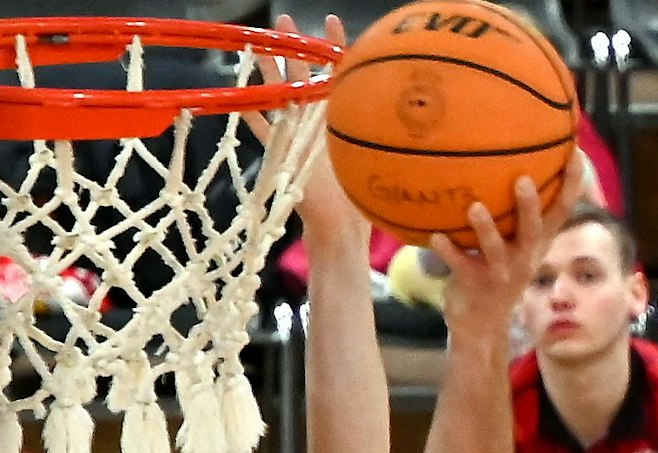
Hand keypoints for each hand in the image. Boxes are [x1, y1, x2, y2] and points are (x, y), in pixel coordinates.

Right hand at [246, 16, 365, 243]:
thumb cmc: (362, 197)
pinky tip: (240, 98)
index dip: (335, 47)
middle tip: (282, 21)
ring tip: (256, 45)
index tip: (331, 21)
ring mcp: (298, 136)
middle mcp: (318, 121)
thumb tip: (417, 109)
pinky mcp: (281, 155)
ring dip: (267, 72)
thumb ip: (379, 135)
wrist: (340, 227)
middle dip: (292, 47)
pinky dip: (252, 116)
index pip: (338, 72)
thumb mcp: (374, 159)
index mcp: (340, 117)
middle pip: (301, 75)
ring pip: (278, 96)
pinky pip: (262, 131)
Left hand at [427, 149, 582, 335]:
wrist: (482, 322)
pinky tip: (436, 236)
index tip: (574, 153)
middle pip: (532, 230)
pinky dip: (448, 251)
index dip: (571, 185)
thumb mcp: (519, 246)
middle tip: (522, 179)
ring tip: (475, 207)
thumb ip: (522, 216)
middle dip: (529, 206)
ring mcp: (500, 273)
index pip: (561, 211)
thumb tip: (520, 165)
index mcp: (537, 243)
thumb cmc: (499, 271)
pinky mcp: (474, 284)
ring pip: (496, 250)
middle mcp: (524, 257)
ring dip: (486, 229)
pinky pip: (460, 265)